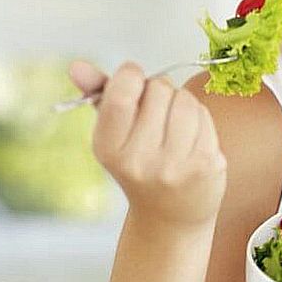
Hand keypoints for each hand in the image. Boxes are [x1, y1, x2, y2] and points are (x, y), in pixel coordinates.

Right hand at [68, 59, 227, 225]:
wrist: (170, 215)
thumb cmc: (140, 164)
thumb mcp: (112, 133)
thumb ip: (97, 94)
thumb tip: (76, 66)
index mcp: (108, 149)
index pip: (122, 93)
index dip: (132, 75)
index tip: (134, 81)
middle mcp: (139, 161)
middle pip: (159, 89)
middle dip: (160, 91)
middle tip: (156, 115)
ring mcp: (174, 165)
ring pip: (185, 99)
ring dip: (182, 103)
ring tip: (174, 126)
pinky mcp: (205, 165)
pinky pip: (204, 116)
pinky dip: (200, 119)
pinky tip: (192, 140)